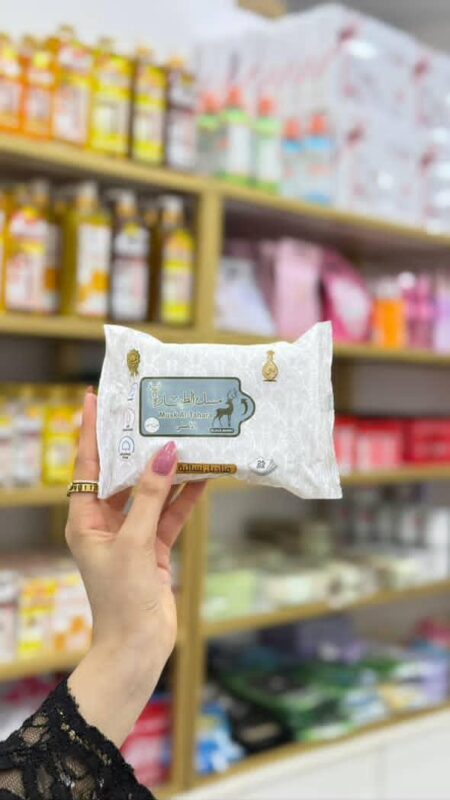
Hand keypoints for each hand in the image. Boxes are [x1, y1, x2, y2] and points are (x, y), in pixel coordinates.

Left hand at [67, 388, 204, 745]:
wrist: (138, 647)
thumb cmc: (122, 598)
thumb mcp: (134, 542)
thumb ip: (151, 497)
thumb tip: (164, 455)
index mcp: (84, 519)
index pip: (87, 466)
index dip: (90, 431)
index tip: (94, 399)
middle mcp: (105, 522)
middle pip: (122, 474)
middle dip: (137, 446)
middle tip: (151, 412)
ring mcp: (131, 534)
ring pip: (151, 493)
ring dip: (168, 471)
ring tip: (186, 438)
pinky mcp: (154, 547)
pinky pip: (170, 514)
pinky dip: (185, 498)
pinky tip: (204, 476)